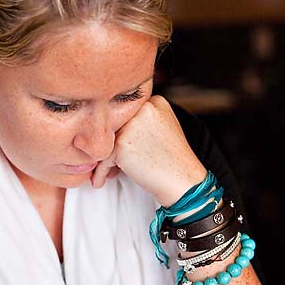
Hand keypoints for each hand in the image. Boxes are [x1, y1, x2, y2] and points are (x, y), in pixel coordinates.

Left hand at [91, 95, 207, 206]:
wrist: (184, 181)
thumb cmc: (171, 159)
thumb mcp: (162, 128)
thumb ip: (140, 121)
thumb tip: (108, 127)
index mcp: (155, 102)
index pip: (127, 114)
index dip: (123, 133)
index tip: (123, 148)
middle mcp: (143, 109)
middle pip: (114, 126)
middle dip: (112, 146)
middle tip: (114, 164)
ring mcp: (131, 125)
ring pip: (106, 141)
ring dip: (105, 159)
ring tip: (112, 172)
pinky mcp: (121, 143)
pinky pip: (102, 158)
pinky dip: (100, 172)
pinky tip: (101, 181)